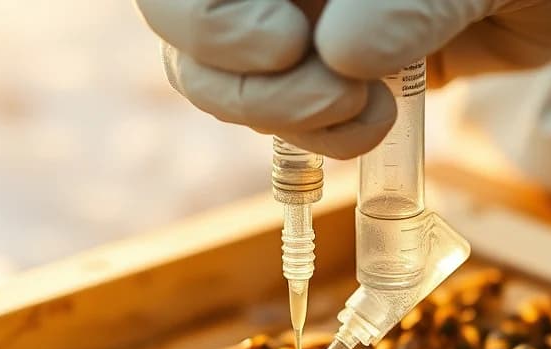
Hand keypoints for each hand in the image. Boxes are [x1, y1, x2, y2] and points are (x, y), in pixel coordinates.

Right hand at [135, 0, 550, 158]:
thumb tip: (340, 52)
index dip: (208, 12)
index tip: (286, 43)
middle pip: (182, 20)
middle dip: (237, 77)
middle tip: (330, 94)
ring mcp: (297, 12)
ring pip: (216, 74)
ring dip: (275, 115)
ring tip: (363, 115)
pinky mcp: (324, 64)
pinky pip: (274, 111)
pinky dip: (307, 134)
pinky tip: (368, 124)